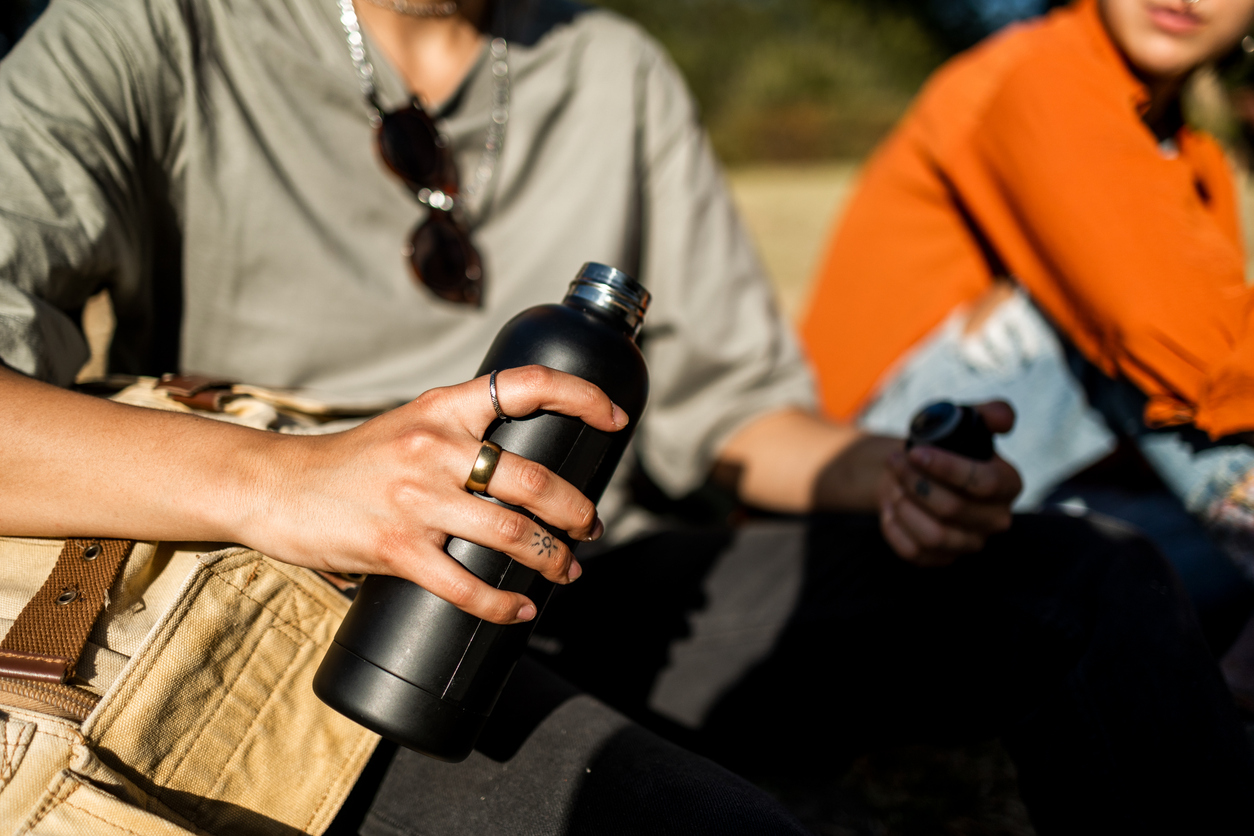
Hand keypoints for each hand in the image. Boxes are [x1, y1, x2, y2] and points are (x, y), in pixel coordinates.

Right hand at [241, 366, 627, 624]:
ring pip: (511, 534)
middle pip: (533, 480)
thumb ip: (461, 432)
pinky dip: (503, 604)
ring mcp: (415, 499)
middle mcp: (434, 447)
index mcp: (444, 409)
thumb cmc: (353, 462)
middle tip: (590, 527)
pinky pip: (466, 584)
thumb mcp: (410, 425)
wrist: (277, 488)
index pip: (525, 385)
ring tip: (567, 570)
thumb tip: (525, 462)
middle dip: (576, 511)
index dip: (581, 397)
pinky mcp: (395, 548)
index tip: (615, 419)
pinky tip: (521, 610)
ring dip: (553, 559)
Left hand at [877, 401, 1021, 565]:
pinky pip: (915, 553)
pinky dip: (895, 528)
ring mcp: (970, 543)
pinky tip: (889, 507)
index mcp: (1007, 485)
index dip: (948, 468)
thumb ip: (990, 412)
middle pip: (953, 509)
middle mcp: (995, 519)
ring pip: (934, 535)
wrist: (916, 471)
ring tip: (894, 483)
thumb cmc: (943, 446)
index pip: (984, 483)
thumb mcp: (966, 421)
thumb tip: (1003, 419)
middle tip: (895, 462)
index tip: (916, 452)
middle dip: (916, 483)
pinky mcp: (943, 559)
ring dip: (905, 505)